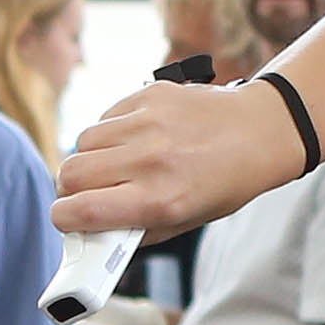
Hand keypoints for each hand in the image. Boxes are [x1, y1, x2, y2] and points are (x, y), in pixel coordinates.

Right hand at [54, 80, 306, 242]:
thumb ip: (135, 228)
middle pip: (71, 174)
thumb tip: (89, 230)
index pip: (83, 210)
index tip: (66, 220)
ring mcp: (149, 122)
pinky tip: (134, 140)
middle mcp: (152, 159)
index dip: (64, 219)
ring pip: (83, 142)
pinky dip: (109, 133)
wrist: (261, 130)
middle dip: (70, 189)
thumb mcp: (186, 221)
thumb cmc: (225, 182)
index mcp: (162, 199)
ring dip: (90, 158)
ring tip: (116, 165)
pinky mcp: (149, 95)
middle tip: (85, 195)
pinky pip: (105, 118)